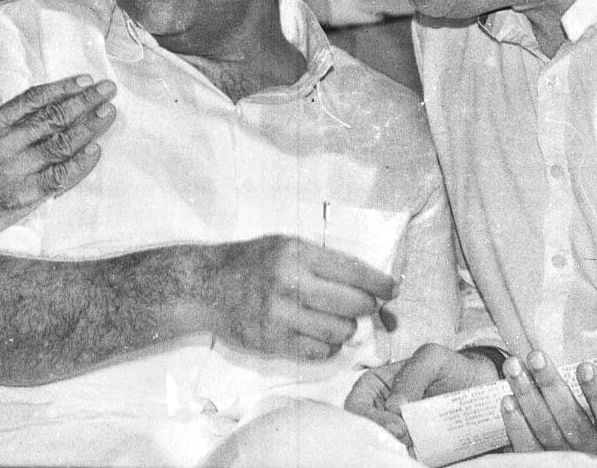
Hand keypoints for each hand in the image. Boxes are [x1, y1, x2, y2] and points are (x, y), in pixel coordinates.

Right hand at [0, 75, 115, 278]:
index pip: (33, 99)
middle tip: (108, 90)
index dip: (62, 88)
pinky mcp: (21, 196)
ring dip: (89, 126)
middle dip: (84, 101)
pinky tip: (94, 153)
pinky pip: (58, 177)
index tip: (83, 80)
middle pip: (53, 116)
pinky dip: (79, 164)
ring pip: (60, 142)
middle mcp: (4, 141)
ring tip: (108, 114)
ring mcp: (14, 168)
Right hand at [209, 235, 395, 361]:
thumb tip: (373, 288)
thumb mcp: (286, 246)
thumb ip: (325, 263)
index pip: (355, 271)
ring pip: (340, 331)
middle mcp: (290, 282)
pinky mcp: (272, 340)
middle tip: (362, 307)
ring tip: (336, 321)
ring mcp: (280, 314)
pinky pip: (319, 351)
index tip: (390, 290)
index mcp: (297, 253)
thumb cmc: (251, 263)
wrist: (205, 285)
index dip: (380, 283)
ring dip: (346, 329)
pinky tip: (318, 335)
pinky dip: (327, 346)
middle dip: (366, 308)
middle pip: (353, 304)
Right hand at [344, 344, 499, 443]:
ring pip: (384, 446)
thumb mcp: (433, 358)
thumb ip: (412, 374)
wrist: (484, 389)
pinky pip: (405, 457)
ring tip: (419, 447)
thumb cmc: (453, 368)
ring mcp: (398, 431)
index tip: (397, 425)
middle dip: (383, 435)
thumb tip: (394, 406)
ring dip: (398, 450)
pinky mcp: (416, 448)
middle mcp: (382, 410)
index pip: (356, 403)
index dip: (368, 417)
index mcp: (376, 386)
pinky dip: (412, 459)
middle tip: (407, 438)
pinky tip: (425, 455)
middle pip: (366, 429)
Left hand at [501, 351, 596, 454]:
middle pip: (571, 419)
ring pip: (545, 428)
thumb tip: (575, 353)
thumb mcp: (593, 403)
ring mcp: (565, 458)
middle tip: (536, 356)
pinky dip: (516, 423)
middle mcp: (591, 449)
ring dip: (527, 395)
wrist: (566, 447)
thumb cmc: (580, 412)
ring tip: (513, 366)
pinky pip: (527, 445)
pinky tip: (507, 400)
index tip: (585, 366)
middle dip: (550, 384)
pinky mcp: (541, 463)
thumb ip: (588, 384)